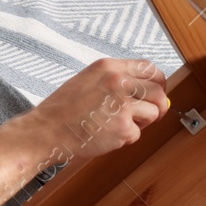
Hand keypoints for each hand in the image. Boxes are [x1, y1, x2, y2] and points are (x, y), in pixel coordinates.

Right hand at [31, 58, 167, 162]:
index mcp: (109, 67)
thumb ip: (118, 81)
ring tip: (120, 124)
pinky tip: (106, 135)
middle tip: (149, 115)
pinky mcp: (122, 127)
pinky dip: (125, 138)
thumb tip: (151, 91)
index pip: (150, 68)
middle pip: (159, 90)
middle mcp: (118, 81)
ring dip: (142, 122)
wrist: (46, 130)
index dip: (158, 83)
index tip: (154, 94)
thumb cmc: (65, 109)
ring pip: (154, 112)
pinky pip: (137, 133)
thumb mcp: (90, 80)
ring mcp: (122, 104)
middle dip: (158, 105)